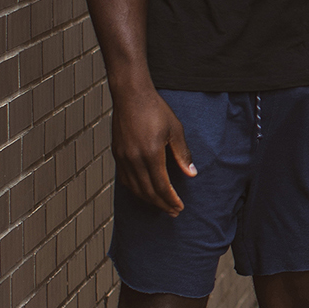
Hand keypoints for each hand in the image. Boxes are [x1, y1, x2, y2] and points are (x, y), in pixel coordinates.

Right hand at [111, 86, 195, 215]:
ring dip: (148, 200)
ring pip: (134, 188)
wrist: (131, 95)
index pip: (161, 186)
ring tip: (161, 205)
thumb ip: (183, 154)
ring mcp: (123, 157)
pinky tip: (144, 191)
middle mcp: (134, 159)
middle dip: (161, 204)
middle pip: (148, 191)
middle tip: (173, 212)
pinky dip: (135, 189)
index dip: (171, 200)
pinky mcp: (117, 154)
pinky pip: (125, 179)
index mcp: (151, 154)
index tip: (179, 207)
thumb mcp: (175, 130)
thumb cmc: (155, 109)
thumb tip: (192, 174)